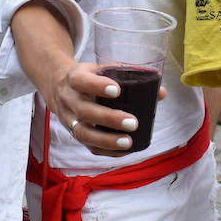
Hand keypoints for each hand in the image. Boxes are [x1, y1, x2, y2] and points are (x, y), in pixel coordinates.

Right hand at [47, 62, 166, 156]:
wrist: (59, 86)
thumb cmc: (88, 77)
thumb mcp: (101, 69)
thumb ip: (129, 77)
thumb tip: (161, 93)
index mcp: (75, 78)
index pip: (82, 81)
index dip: (97, 86)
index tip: (117, 90)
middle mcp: (69, 99)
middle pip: (84, 111)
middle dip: (108, 118)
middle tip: (132, 122)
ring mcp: (68, 118)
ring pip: (83, 132)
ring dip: (106, 140)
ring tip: (127, 142)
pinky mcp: (73, 133)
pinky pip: (87, 146)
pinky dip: (105, 151)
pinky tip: (123, 151)